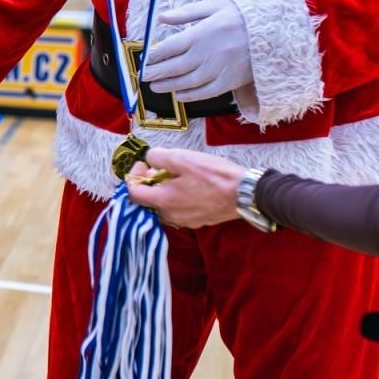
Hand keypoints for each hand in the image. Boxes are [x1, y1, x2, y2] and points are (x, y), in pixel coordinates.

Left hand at [124, 147, 243, 227]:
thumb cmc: (213, 175)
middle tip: (160, 169)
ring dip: (163, 191)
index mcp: (162, 201)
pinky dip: (177, 199)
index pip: (132, 193)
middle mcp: (170, 216)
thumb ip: (158, 157)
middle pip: (147, 202)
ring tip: (176, 176)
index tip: (145, 164)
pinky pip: (178, 210)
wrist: (245, 193)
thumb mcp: (182, 158)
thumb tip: (149, 160)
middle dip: (149, 183)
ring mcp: (184, 221)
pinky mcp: (198, 221)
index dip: (134, 176)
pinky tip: (190, 187)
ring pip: (163, 207)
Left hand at [143, 0, 252, 101]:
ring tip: (155, 87)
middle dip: (156, 73)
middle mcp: (206, 54)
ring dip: (168, 86)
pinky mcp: (231, 81)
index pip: (168, 47)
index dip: (153, 55)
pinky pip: (206, 92)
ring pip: (187, 82)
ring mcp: (219, 69)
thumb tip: (161, 17)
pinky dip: (191, 95)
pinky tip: (180, 96)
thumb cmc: (245, 14)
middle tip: (144, 76)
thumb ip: (187, 13)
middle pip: (174, 67)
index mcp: (201, 33)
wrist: (279, 30)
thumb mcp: (216, 5)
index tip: (145, 59)